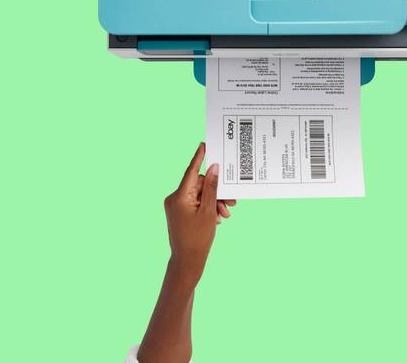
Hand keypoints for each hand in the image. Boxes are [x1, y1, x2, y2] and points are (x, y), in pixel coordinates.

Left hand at [163, 143, 235, 282]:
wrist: (187, 261)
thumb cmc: (197, 239)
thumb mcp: (208, 211)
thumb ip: (211, 188)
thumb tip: (213, 168)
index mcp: (179, 196)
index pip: (191, 171)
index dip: (199, 157)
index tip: (204, 144)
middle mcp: (174, 198)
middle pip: (200, 185)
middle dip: (217, 192)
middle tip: (232, 202)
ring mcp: (176, 205)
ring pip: (200, 194)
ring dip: (214, 201)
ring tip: (225, 214)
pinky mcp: (180, 211)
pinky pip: (196, 202)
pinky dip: (208, 207)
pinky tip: (218, 217)